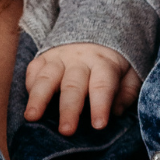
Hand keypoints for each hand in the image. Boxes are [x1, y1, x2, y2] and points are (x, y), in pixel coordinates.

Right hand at [24, 43, 139, 134]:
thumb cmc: (113, 62)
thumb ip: (128, 91)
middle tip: (66, 131)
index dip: (100, 105)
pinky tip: (29, 103)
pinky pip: (33, 70)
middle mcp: (80, 60)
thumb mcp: (130, 72)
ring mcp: (59, 57)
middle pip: (73, 85)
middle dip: (69, 109)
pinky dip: (29, 86)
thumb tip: (116, 111)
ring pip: (47, 77)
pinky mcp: (44, 57)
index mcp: (104, 64)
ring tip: (32, 117)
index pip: (102, 85)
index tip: (99, 125)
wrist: (95, 28)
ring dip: (39, 98)